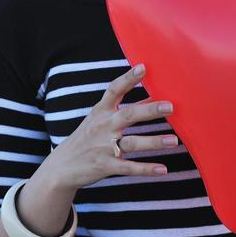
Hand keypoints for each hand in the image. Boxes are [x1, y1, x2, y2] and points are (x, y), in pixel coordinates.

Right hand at [49, 64, 177, 188]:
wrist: (61, 167)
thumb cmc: (87, 137)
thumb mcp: (100, 118)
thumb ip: (125, 108)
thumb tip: (153, 97)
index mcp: (101, 111)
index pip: (115, 90)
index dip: (128, 78)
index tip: (143, 67)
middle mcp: (103, 126)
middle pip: (129, 115)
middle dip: (150, 110)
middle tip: (170, 106)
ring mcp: (103, 147)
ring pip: (132, 143)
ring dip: (153, 142)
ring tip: (174, 141)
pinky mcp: (105, 166)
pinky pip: (128, 168)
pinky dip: (145, 169)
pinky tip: (162, 169)